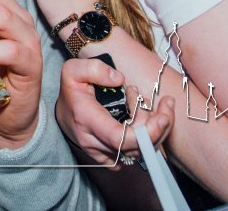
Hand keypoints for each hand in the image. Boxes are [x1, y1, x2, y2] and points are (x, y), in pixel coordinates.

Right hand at [55, 57, 174, 168]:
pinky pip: (136, 155)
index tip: (163, 116)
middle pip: (136, 147)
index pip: (119, 138)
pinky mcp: (111, 159)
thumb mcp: (74, 70)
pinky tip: (142, 120)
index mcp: (86, 119)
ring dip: (151, 129)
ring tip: (143, 103)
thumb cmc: (71, 90)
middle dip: (156, 125)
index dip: (146, 132)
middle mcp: (93, 142)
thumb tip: (119, 79)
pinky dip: (147, 140)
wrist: (64, 112)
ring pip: (139, 151)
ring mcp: (102, 154)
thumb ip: (95, 68)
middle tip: (158, 101)